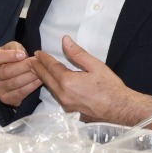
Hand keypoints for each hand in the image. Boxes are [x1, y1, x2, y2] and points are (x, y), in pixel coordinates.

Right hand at [0, 41, 41, 107]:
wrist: (11, 73)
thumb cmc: (12, 57)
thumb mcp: (12, 47)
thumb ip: (15, 48)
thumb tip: (23, 56)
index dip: (8, 56)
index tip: (23, 55)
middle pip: (6, 72)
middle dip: (24, 67)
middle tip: (36, 63)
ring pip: (15, 83)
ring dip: (30, 76)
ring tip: (40, 70)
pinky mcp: (6, 99)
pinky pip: (20, 93)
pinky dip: (32, 86)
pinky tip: (39, 80)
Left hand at [28, 36, 151, 124]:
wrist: (120, 110)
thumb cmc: (110, 87)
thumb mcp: (95, 65)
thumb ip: (77, 53)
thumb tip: (65, 40)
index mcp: (68, 81)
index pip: (51, 67)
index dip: (44, 59)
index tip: (37, 53)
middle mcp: (63, 94)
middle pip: (47, 79)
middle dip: (38, 69)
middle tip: (32, 61)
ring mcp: (66, 105)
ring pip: (51, 89)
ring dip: (45, 79)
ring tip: (40, 71)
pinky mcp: (70, 111)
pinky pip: (58, 97)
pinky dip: (53, 88)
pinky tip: (54, 84)